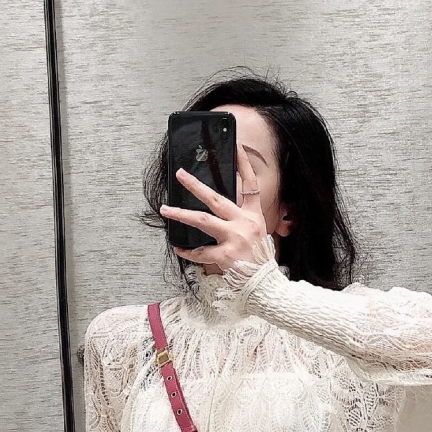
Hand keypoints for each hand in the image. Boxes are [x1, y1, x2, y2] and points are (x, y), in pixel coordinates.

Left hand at [159, 143, 267, 274]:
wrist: (265, 285)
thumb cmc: (259, 261)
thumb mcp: (258, 235)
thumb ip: (242, 221)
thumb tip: (221, 210)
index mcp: (254, 217)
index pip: (250, 185)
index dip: (245, 164)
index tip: (236, 146)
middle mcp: (244, 224)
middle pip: (216, 199)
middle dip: (196, 185)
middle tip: (181, 174)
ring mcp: (235, 238)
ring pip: (202, 221)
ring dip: (181, 214)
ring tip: (166, 209)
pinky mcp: (226, 255)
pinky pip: (201, 251)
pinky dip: (188, 251)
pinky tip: (179, 248)